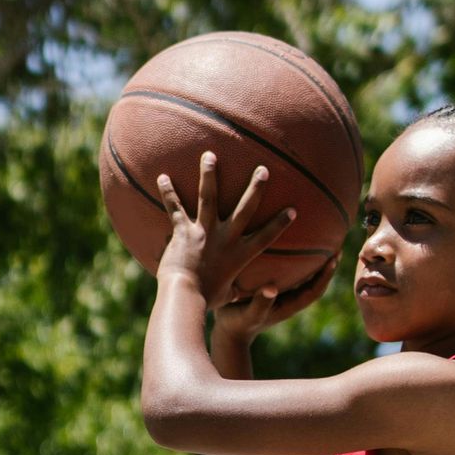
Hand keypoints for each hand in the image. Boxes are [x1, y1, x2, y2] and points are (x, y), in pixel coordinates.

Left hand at [156, 150, 296, 311]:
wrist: (185, 295)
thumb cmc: (206, 299)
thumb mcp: (227, 296)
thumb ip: (236, 290)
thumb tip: (243, 294)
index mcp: (239, 254)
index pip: (265, 236)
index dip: (279, 223)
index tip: (292, 210)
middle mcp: (225, 238)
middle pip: (244, 208)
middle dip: (255, 188)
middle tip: (263, 169)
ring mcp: (204, 232)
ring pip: (209, 197)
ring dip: (209, 175)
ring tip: (209, 155)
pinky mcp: (183, 232)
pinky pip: (175, 208)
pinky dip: (168, 193)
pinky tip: (162, 177)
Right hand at [213, 250, 338, 349]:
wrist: (227, 332)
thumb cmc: (238, 323)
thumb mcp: (249, 314)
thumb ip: (261, 303)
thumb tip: (272, 287)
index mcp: (289, 306)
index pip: (315, 291)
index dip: (326, 276)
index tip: (335, 258)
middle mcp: (289, 299)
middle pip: (315, 282)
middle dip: (327, 265)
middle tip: (337, 244)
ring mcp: (281, 295)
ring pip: (303, 276)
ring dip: (314, 260)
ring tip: (321, 239)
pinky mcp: (271, 289)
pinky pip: (288, 273)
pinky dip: (295, 259)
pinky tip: (290, 239)